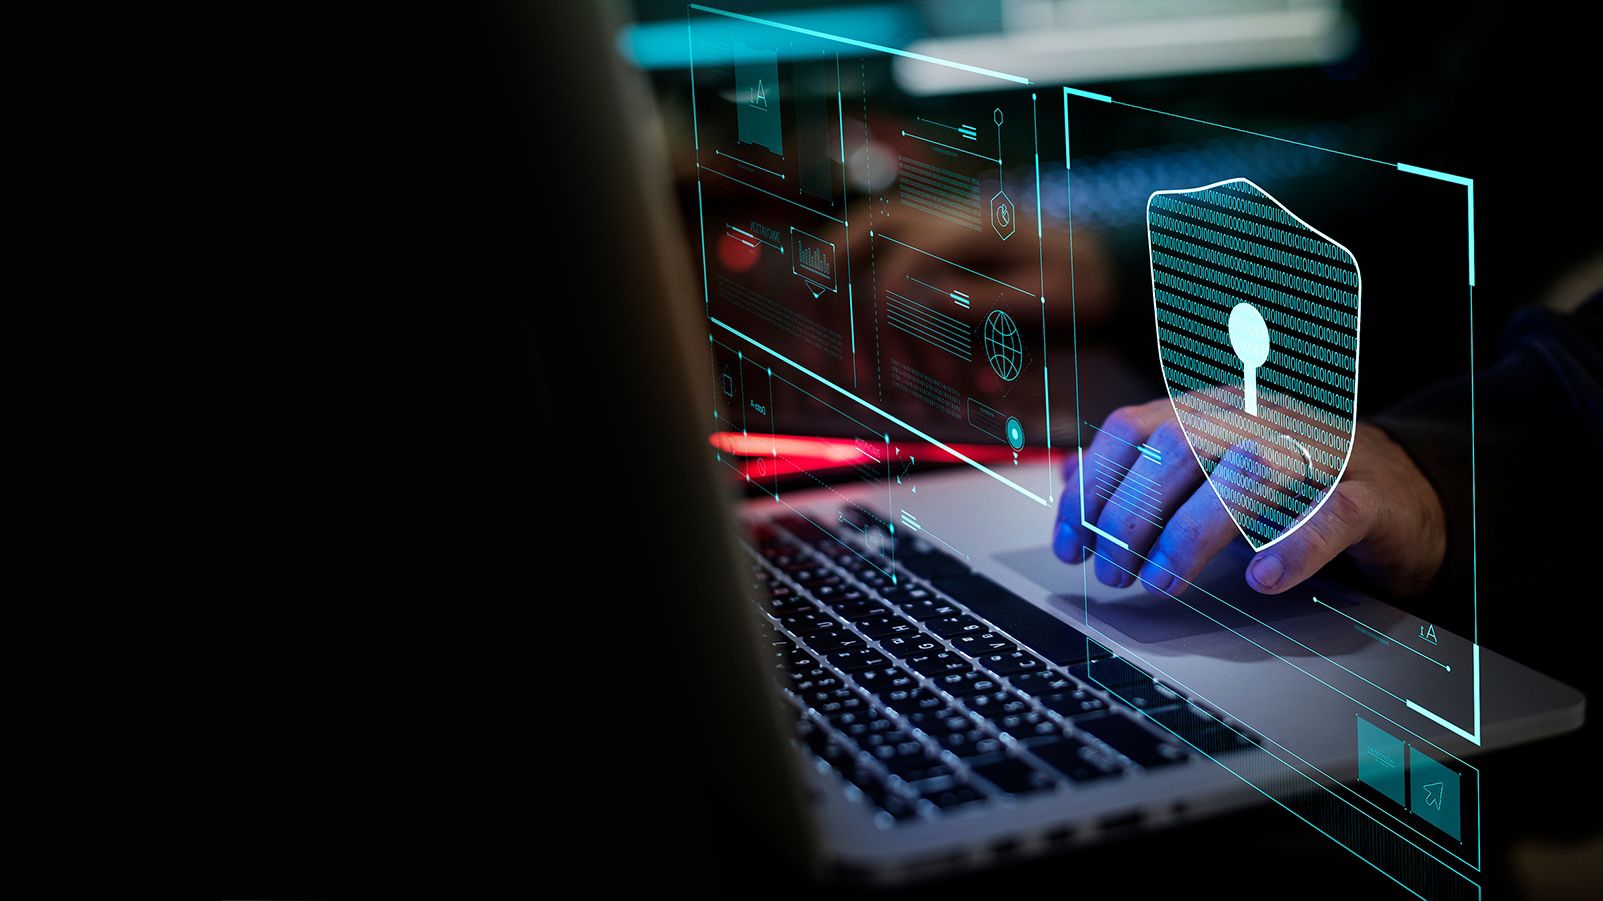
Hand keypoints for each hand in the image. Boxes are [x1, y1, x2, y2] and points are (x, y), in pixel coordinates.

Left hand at [1052, 398, 1447, 596]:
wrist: (1407, 489)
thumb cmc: (1294, 485)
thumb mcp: (1208, 470)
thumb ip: (1141, 473)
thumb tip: (1065, 480)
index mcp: (1214, 408)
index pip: (1135, 429)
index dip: (1092, 486)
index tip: (1069, 545)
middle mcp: (1262, 417)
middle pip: (1179, 447)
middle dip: (1131, 515)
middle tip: (1111, 574)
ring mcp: (1321, 450)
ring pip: (1247, 473)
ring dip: (1191, 533)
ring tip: (1161, 583)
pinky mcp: (1373, 495)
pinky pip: (1333, 514)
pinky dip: (1293, 547)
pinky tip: (1259, 579)